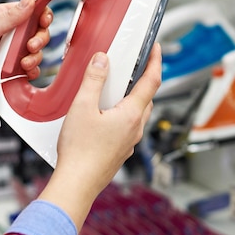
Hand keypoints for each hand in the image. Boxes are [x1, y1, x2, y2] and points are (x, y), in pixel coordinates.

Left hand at [0, 0, 52, 135]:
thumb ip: (10, 16)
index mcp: (0, 18)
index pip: (29, 10)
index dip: (40, 13)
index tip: (44, 19)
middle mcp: (8, 34)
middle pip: (37, 31)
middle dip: (39, 38)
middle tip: (31, 45)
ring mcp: (10, 53)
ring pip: (36, 51)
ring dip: (34, 56)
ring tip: (23, 62)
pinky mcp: (12, 71)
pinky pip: (31, 69)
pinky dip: (31, 70)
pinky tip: (23, 71)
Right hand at [38, 44, 161, 229]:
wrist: (77, 185)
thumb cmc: (80, 151)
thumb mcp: (82, 107)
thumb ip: (94, 80)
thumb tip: (102, 60)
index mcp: (132, 114)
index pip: (151, 81)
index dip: (156, 62)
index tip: (157, 49)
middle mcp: (135, 129)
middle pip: (146, 98)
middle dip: (142, 80)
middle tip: (133, 67)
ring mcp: (129, 142)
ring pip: (137, 114)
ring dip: (130, 99)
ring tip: (113, 90)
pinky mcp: (119, 152)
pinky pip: (126, 128)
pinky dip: (121, 115)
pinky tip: (103, 117)